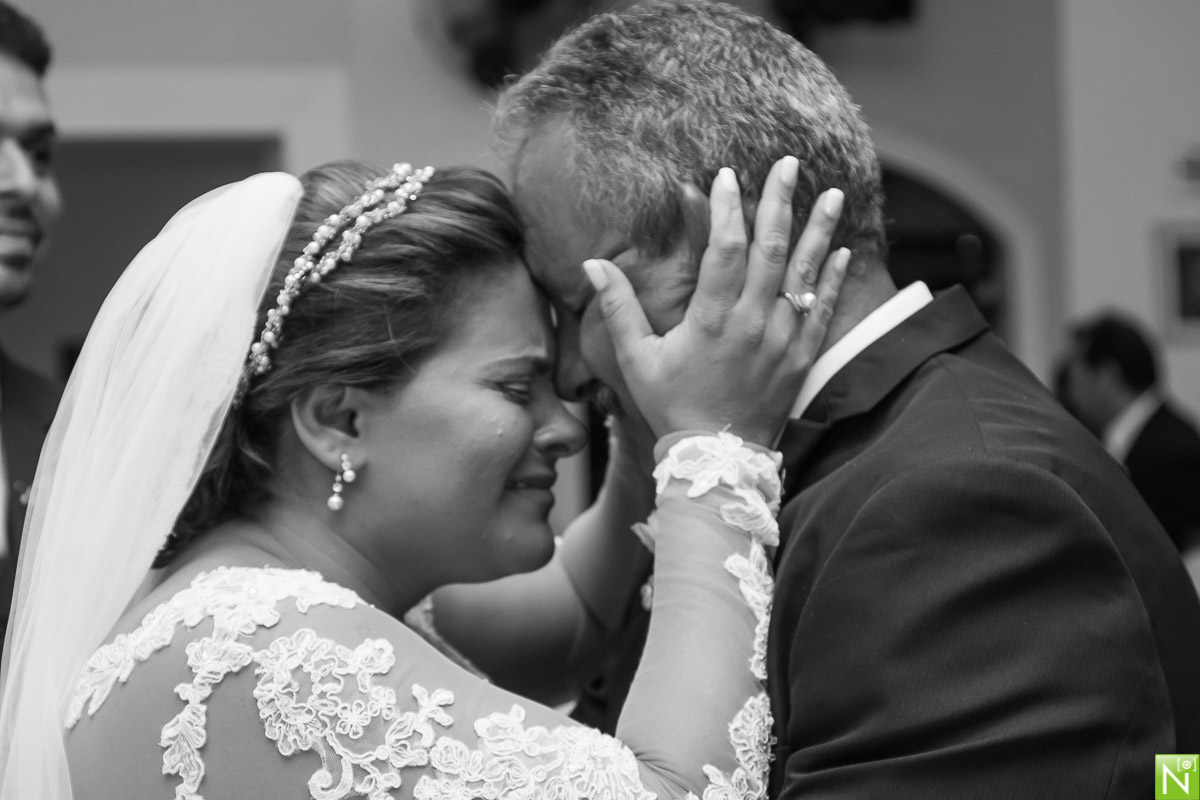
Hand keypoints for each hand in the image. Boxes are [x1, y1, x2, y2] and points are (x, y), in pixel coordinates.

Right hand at [581, 156, 849, 445]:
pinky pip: (823, 311)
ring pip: (805, 275)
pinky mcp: (801, 359)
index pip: (726, 249)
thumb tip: (592, 265)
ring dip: (818, 231)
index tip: (728, 175)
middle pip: (771, 249)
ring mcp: (782, 340)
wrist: (716, 461)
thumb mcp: (636, 359)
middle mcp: (753, 323)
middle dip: (781, 201)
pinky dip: (833, 280)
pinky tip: (840, 250)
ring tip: (833, 193)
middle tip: (790, 164)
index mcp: (712, 319)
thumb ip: (617, 309)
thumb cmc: (671, 407)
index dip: (728, 207)